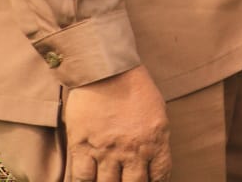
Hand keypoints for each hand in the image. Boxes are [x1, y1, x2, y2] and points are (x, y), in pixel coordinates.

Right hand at [63, 66, 171, 180]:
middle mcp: (133, 149)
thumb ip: (156, 140)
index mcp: (156, 139)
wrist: (106, 70)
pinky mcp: (81, 147)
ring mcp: (106, 150)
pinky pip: (81, 178)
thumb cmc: (135, 88)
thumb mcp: (157, 113)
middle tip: (127, 180)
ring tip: (109, 180)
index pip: (160, 176)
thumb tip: (153, 162)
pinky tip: (89, 181)